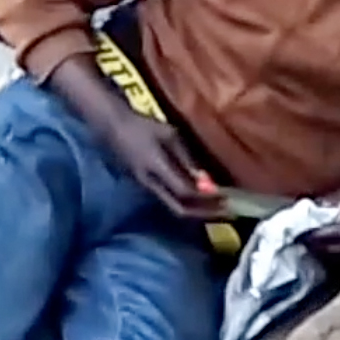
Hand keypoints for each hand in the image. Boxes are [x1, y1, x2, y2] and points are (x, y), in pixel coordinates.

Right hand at [93, 102, 228, 221]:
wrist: (111, 127)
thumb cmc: (142, 125)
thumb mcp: (169, 135)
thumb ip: (187, 158)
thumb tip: (206, 181)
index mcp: (156, 167)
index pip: (185, 192)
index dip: (207, 198)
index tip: (227, 198)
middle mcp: (149, 183)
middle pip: (179, 209)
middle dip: (204, 214)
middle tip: (227, 212)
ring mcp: (144, 187)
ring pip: (173, 208)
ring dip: (196, 211)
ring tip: (217, 208)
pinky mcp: (143, 187)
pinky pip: (168, 201)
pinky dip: (186, 204)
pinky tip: (198, 200)